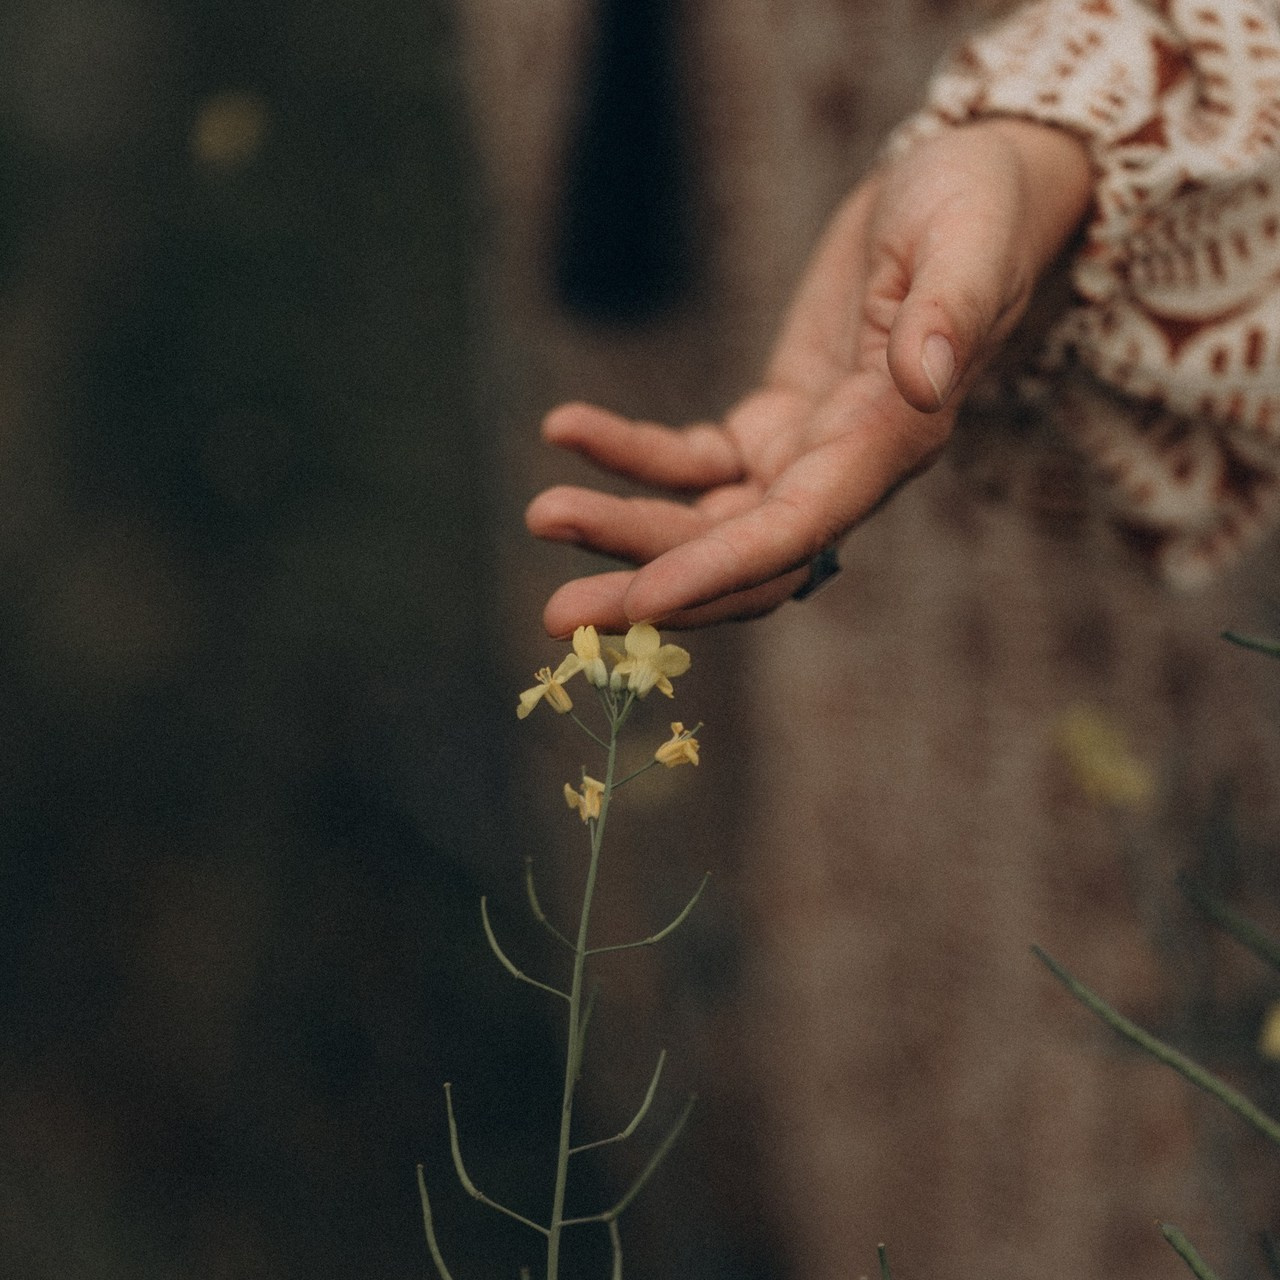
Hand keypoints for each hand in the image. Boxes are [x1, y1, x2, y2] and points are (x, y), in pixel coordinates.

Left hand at [526, 118, 1092, 633]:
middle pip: (740, 559)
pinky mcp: (771, 427)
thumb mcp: (968, 240)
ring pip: (706, 526)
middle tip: (555, 617)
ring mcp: (803, 457)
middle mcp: (845, 471)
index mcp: (890, 443)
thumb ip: (950, 310)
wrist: (960, 192)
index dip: (718, 570)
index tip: (639, 603)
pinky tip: (565, 426)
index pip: (797, 531)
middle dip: (651, 589)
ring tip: (542, 517)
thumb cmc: (977, 207)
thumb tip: (924, 380)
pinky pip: (690, 461)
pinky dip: (628, 451)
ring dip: (624, 532)